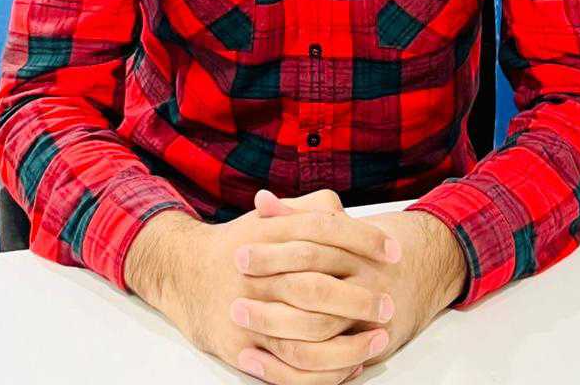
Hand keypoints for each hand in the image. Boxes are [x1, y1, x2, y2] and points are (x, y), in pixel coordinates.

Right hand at [124, 194, 399, 384]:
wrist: (185, 273)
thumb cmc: (240, 245)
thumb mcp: (269, 220)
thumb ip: (306, 210)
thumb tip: (343, 210)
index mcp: (270, 235)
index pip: (323, 230)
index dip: (362, 239)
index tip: (394, 251)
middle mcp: (259, 273)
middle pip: (317, 286)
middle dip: (359, 298)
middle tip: (388, 304)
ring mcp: (250, 312)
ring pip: (306, 336)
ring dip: (348, 343)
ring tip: (379, 340)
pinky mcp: (241, 347)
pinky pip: (288, 369)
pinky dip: (323, 373)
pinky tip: (350, 368)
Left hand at [249, 188, 467, 367]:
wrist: (417, 275)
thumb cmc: (359, 250)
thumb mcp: (335, 225)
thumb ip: (298, 214)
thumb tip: (261, 201)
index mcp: (355, 249)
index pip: (312, 247)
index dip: (275, 250)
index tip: (240, 250)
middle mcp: (364, 283)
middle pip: (314, 289)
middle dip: (271, 290)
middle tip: (235, 289)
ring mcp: (364, 321)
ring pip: (317, 331)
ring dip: (273, 327)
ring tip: (239, 317)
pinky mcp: (361, 351)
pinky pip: (320, 368)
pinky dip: (283, 367)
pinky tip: (252, 357)